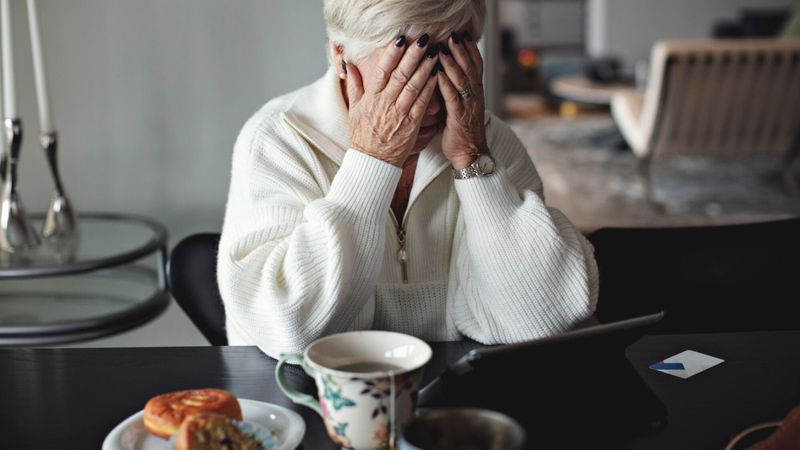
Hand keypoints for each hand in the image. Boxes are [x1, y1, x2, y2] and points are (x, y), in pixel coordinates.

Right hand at [345, 35, 439, 166]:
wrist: (372, 161)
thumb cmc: (362, 136)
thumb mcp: (353, 109)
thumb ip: (354, 86)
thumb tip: (348, 65)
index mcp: (371, 98)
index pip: (381, 71)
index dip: (391, 55)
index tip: (400, 40)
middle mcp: (385, 103)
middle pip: (400, 75)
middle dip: (412, 56)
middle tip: (423, 40)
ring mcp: (398, 114)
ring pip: (413, 86)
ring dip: (425, 68)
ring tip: (434, 54)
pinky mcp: (411, 124)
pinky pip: (421, 103)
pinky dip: (429, 89)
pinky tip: (437, 76)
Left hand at [437, 32, 488, 169]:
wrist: (469, 154)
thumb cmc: (461, 132)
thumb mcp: (460, 107)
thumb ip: (454, 92)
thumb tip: (442, 75)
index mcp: (476, 93)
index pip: (476, 66)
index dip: (471, 50)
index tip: (463, 35)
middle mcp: (475, 97)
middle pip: (470, 68)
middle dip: (461, 50)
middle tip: (453, 35)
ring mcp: (468, 106)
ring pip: (462, 79)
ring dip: (452, 62)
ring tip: (444, 48)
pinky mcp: (458, 117)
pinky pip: (452, 97)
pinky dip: (445, 83)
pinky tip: (437, 73)